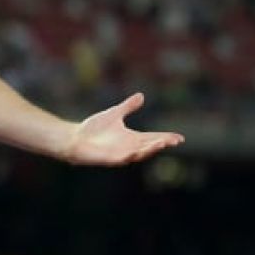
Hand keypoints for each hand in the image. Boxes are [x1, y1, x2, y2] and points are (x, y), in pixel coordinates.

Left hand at [63, 93, 184, 164]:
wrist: (74, 138)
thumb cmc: (93, 128)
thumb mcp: (114, 114)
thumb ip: (128, 107)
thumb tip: (141, 96)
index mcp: (132, 138)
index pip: (153, 138)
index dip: (166, 138)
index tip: (180, 137)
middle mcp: (128, 147)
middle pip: (149, 147)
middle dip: (161, 144)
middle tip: (174, 141)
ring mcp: (119, 154)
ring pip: (138, 154)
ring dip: (149, 149)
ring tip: (161, 143)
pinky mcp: (109, 159)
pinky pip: (121, 159)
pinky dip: (129, 155)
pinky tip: (135, 151)